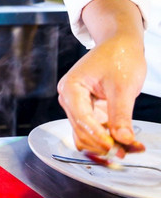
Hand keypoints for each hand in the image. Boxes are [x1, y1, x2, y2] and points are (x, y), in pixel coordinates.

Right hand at [57, 37, 144, 155]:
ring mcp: (77, 107)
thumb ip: (121, 114)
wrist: (120, 45)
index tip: (115, 146)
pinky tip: (126, 144)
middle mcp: (69, 99)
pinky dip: (107, 139)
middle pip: (82, 130)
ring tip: (129, 150)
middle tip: (127, 152)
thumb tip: (124, 139)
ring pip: (85, 135)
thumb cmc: (119, 57)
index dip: (97, 134)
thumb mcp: (123, 85)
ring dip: (105, 145)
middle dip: (103, 143)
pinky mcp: (87, 112)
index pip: (81, 117)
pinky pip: (93, 131)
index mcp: (71, 87)